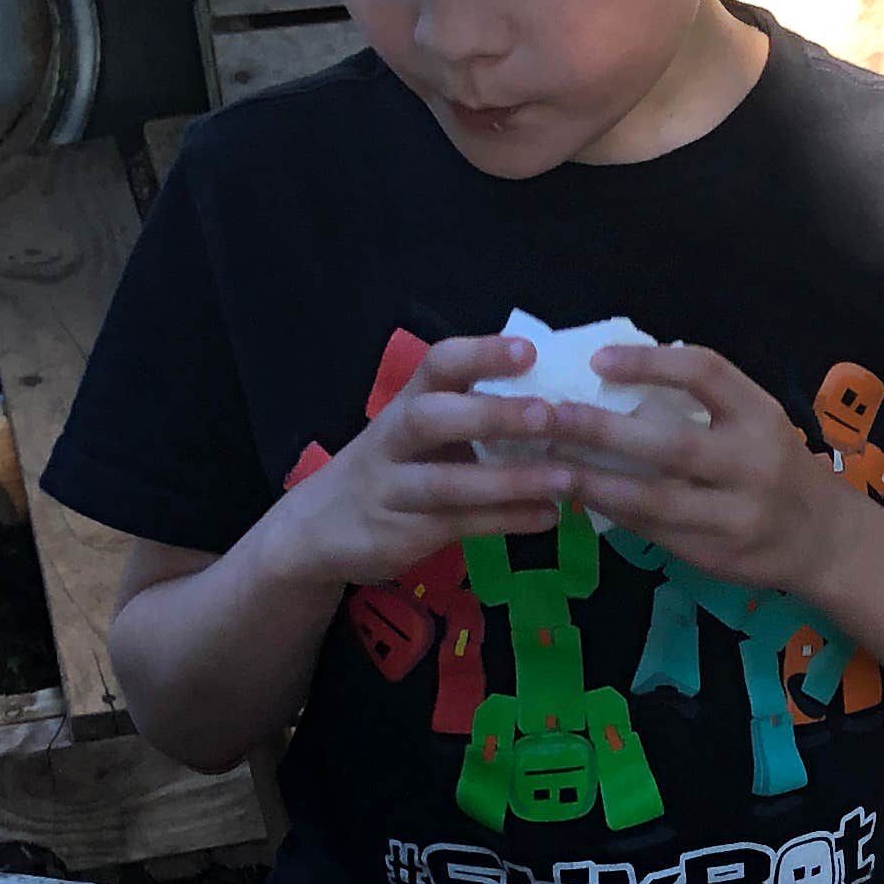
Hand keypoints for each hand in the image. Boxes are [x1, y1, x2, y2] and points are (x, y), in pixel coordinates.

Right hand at [249, 335, 577, 589]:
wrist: (316, 530)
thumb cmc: (391, 468)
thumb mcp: (418, 432)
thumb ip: (468, 412)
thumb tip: (557, 396)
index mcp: (406, 404)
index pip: (437, 365)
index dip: (480, 354)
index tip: (529, 350)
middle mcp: (393, 440)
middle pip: (431, 419)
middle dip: (489, 415)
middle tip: (549, 416)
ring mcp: (392, 489)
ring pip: (446, 483)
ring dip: (510, 481)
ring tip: (567, 479)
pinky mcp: (399, 533)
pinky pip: (458, 525)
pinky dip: (506, 521)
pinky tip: (548, 517)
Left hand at [559, 340, 840, 592]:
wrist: (824, 540)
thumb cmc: (778, 468)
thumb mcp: (758, 422)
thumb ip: (704, 404)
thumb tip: (616, 378)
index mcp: (761, 417)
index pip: (706, 373)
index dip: (650, 362)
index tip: (599, 359)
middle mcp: (753, 464)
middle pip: (669, 444)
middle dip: (601, 429)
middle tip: (549, 415)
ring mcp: (734, 515)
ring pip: (652, 498)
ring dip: (593, 481)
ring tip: (548, 465)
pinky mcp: (715, 554)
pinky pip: (652, 530)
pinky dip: (612, 511)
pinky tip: (580, 498)